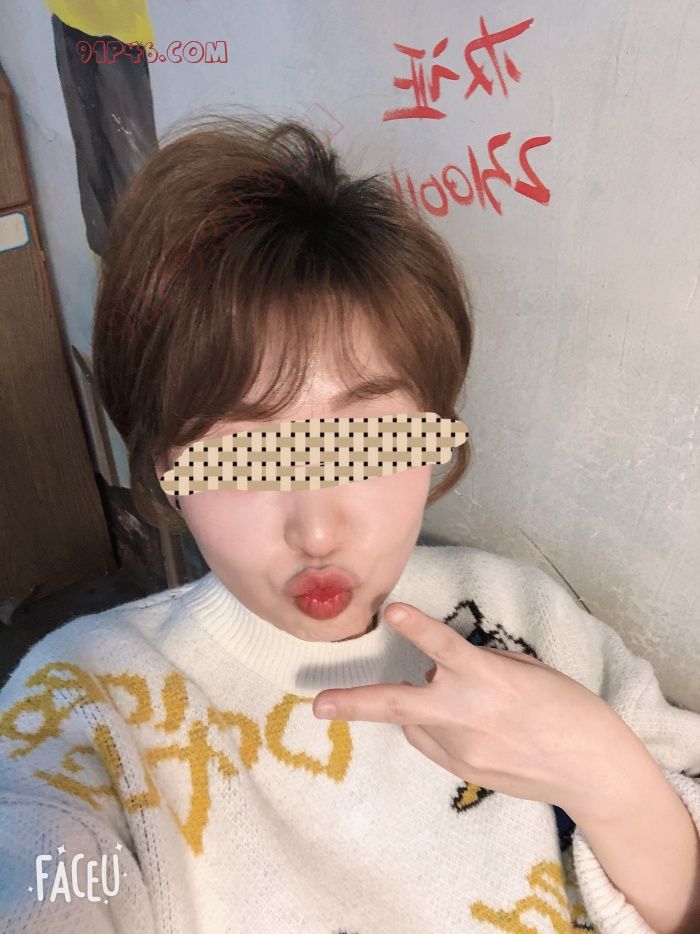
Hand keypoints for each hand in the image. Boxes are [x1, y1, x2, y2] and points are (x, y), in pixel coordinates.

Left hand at [312, 602, 634, 817]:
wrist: (591, 771)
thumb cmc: (567, 708)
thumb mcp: (525, 670)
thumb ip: (477, 666)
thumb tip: (440, 669)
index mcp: (488, 681)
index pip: (445, 649)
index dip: (416, 628)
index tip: (391, 611)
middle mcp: (466, 715)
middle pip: (398, 704)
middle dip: (353, 704)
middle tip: (317, 705)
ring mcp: (462, 750)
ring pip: (413, 723)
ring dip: (416, 706)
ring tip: (457, 701)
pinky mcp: (464, 772)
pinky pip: (431, 743)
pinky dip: (433, 726)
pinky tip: (464, 723)